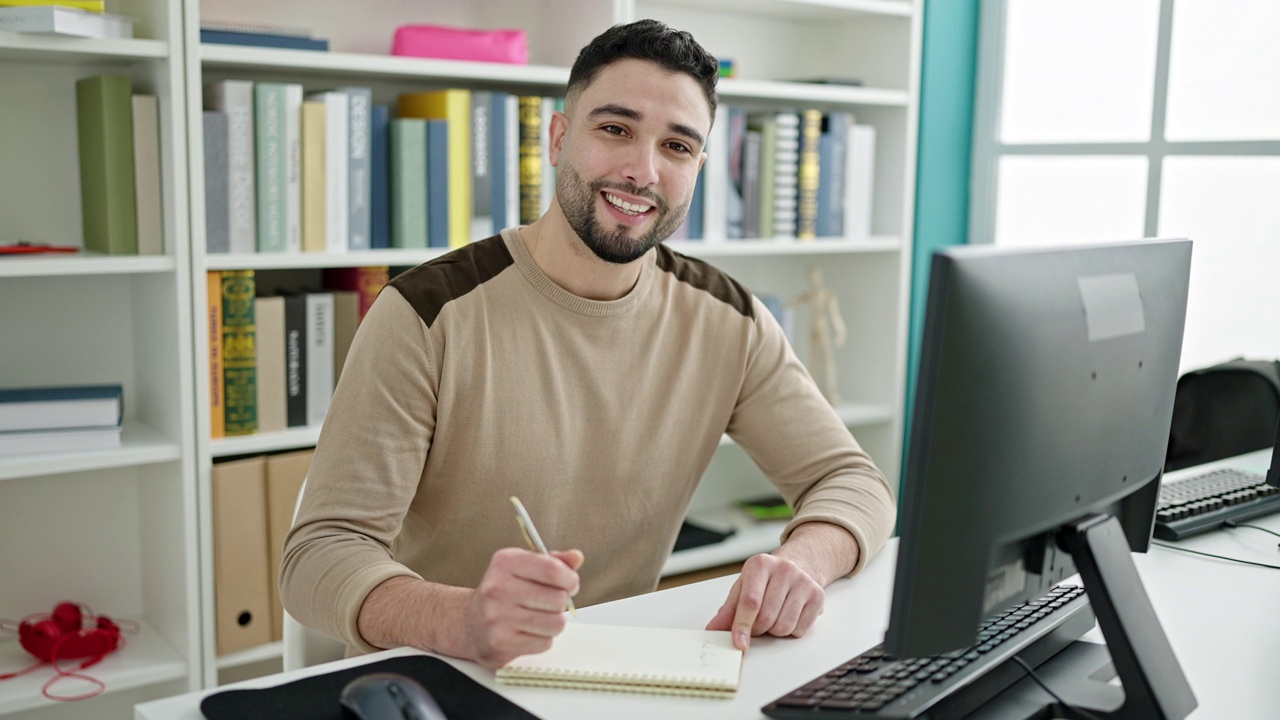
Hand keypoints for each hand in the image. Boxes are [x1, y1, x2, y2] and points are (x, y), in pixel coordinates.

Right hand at [464, 547, 582, 668]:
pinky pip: (544, 642)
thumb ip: (553, 562)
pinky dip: (543, 639)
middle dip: (561, 602)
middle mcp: (498, 587)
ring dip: (554, 622)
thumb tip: (576, 557)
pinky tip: (528, 631)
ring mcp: (497, 616)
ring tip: (539, 617)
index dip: (570, 579)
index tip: (569, 583)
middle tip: (550, 602)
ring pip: (555, 623)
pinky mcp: (500, 642)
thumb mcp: (525, 567)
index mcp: (505, 562)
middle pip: (558, 598)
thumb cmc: (503, 593)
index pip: (553, 570)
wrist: (470, 622)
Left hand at [705, 552, 823, 650]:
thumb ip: (728, 610)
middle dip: (757, 630)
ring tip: (773, 616)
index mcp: (760, 565)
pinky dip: (790, 631)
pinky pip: (800, 629)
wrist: (798, 564)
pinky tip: (788, 615)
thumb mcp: (743, 587)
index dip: (742, 625)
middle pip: (766, 618)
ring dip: (774, 631)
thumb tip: (713, 630)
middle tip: (756, 624)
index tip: (738, 643)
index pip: (750, 601)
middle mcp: (784, 569)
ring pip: (784, 626)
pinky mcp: (817, 595)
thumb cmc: (766, 580)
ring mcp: (803, 582)